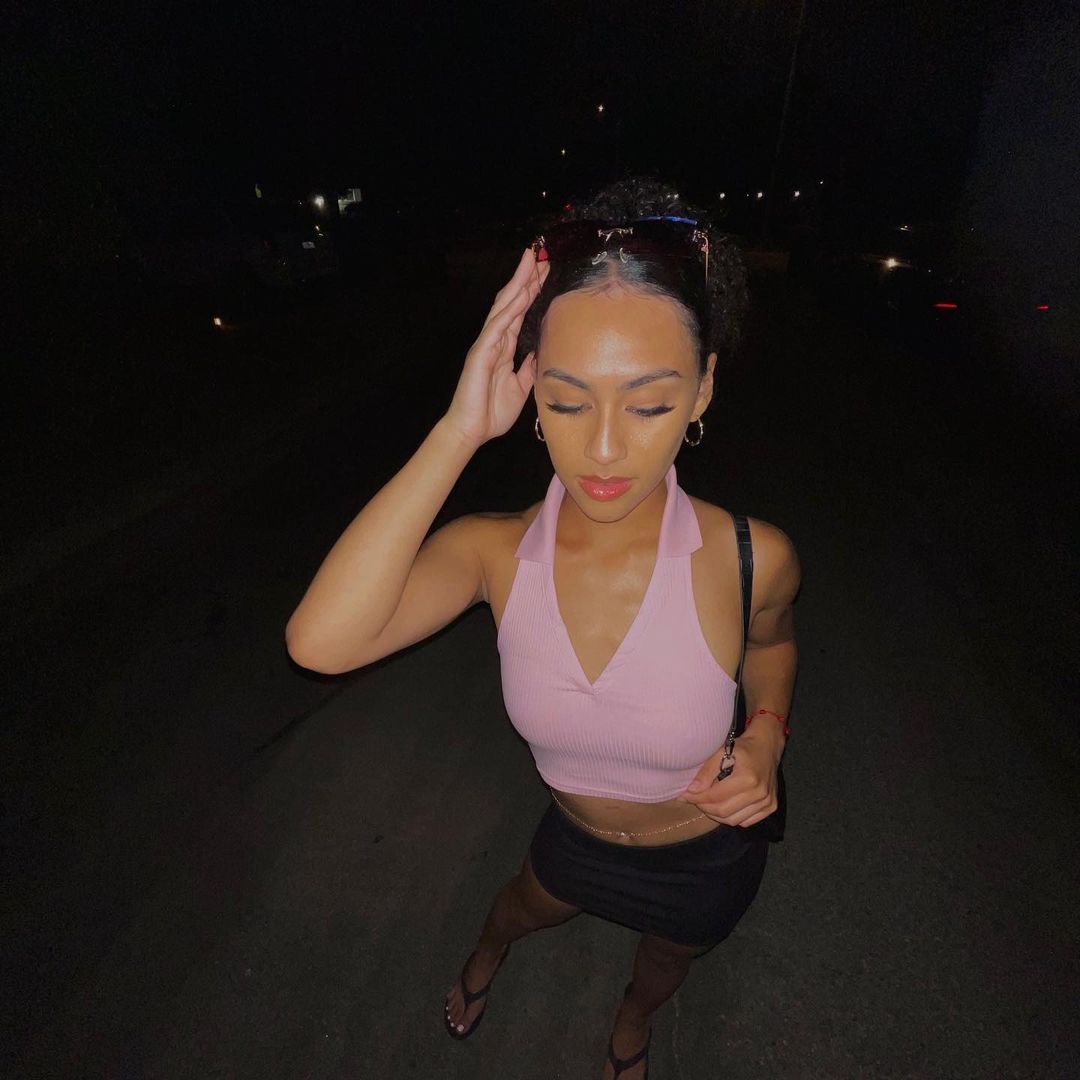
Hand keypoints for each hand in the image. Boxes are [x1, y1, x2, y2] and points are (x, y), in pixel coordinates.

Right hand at [443, 246, 549, 447]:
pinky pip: (496, 327)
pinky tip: (519, 294)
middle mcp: (495, 340)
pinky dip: (508, 310)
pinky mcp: (480, 354)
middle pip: (512, 301)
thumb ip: (528, 369)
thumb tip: (538, 354)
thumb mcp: (520, 388)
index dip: (532, 291)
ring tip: (531, 262)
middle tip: (541, 256)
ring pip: (503, 307)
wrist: (472, 431)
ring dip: (518, 284)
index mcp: (504, 348)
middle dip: (526, 278)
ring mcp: (486, 344)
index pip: (520, 312)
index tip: (546, 272)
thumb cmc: (492, 412)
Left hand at [672, 730, 783, 826]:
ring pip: (734, 820)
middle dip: (704, 807)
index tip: (684, 795)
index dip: (697, 798)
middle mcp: (760, 793)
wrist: (767, 747)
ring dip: (716, 814)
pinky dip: (732, 817)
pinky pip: (746, 822)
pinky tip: (724, 806)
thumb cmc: (743, 748)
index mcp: (748, 778)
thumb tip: (691, 790)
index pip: (716, 797)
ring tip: (707, 803)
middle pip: (724, 812)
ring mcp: (767, 802)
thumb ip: (707, 771)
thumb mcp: (722, 752)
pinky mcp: (771, 807)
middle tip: (694, 799)